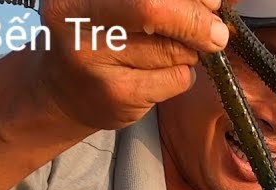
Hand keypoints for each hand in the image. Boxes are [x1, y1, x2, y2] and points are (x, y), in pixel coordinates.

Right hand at [36, 0, 230, 129]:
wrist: (60, 91)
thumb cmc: (99, 37)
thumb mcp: (115, 7)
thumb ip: (157, 3)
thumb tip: (211, 2)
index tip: (210, 2)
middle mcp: (77, 18)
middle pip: (155, 9)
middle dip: (196, 21)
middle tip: (215, 33)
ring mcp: (93, 59)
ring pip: (172, 48)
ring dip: (188, 52)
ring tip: (168, 55)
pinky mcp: (115, 94)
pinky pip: (175, 78)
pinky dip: (182, 75)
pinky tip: (160, 76)